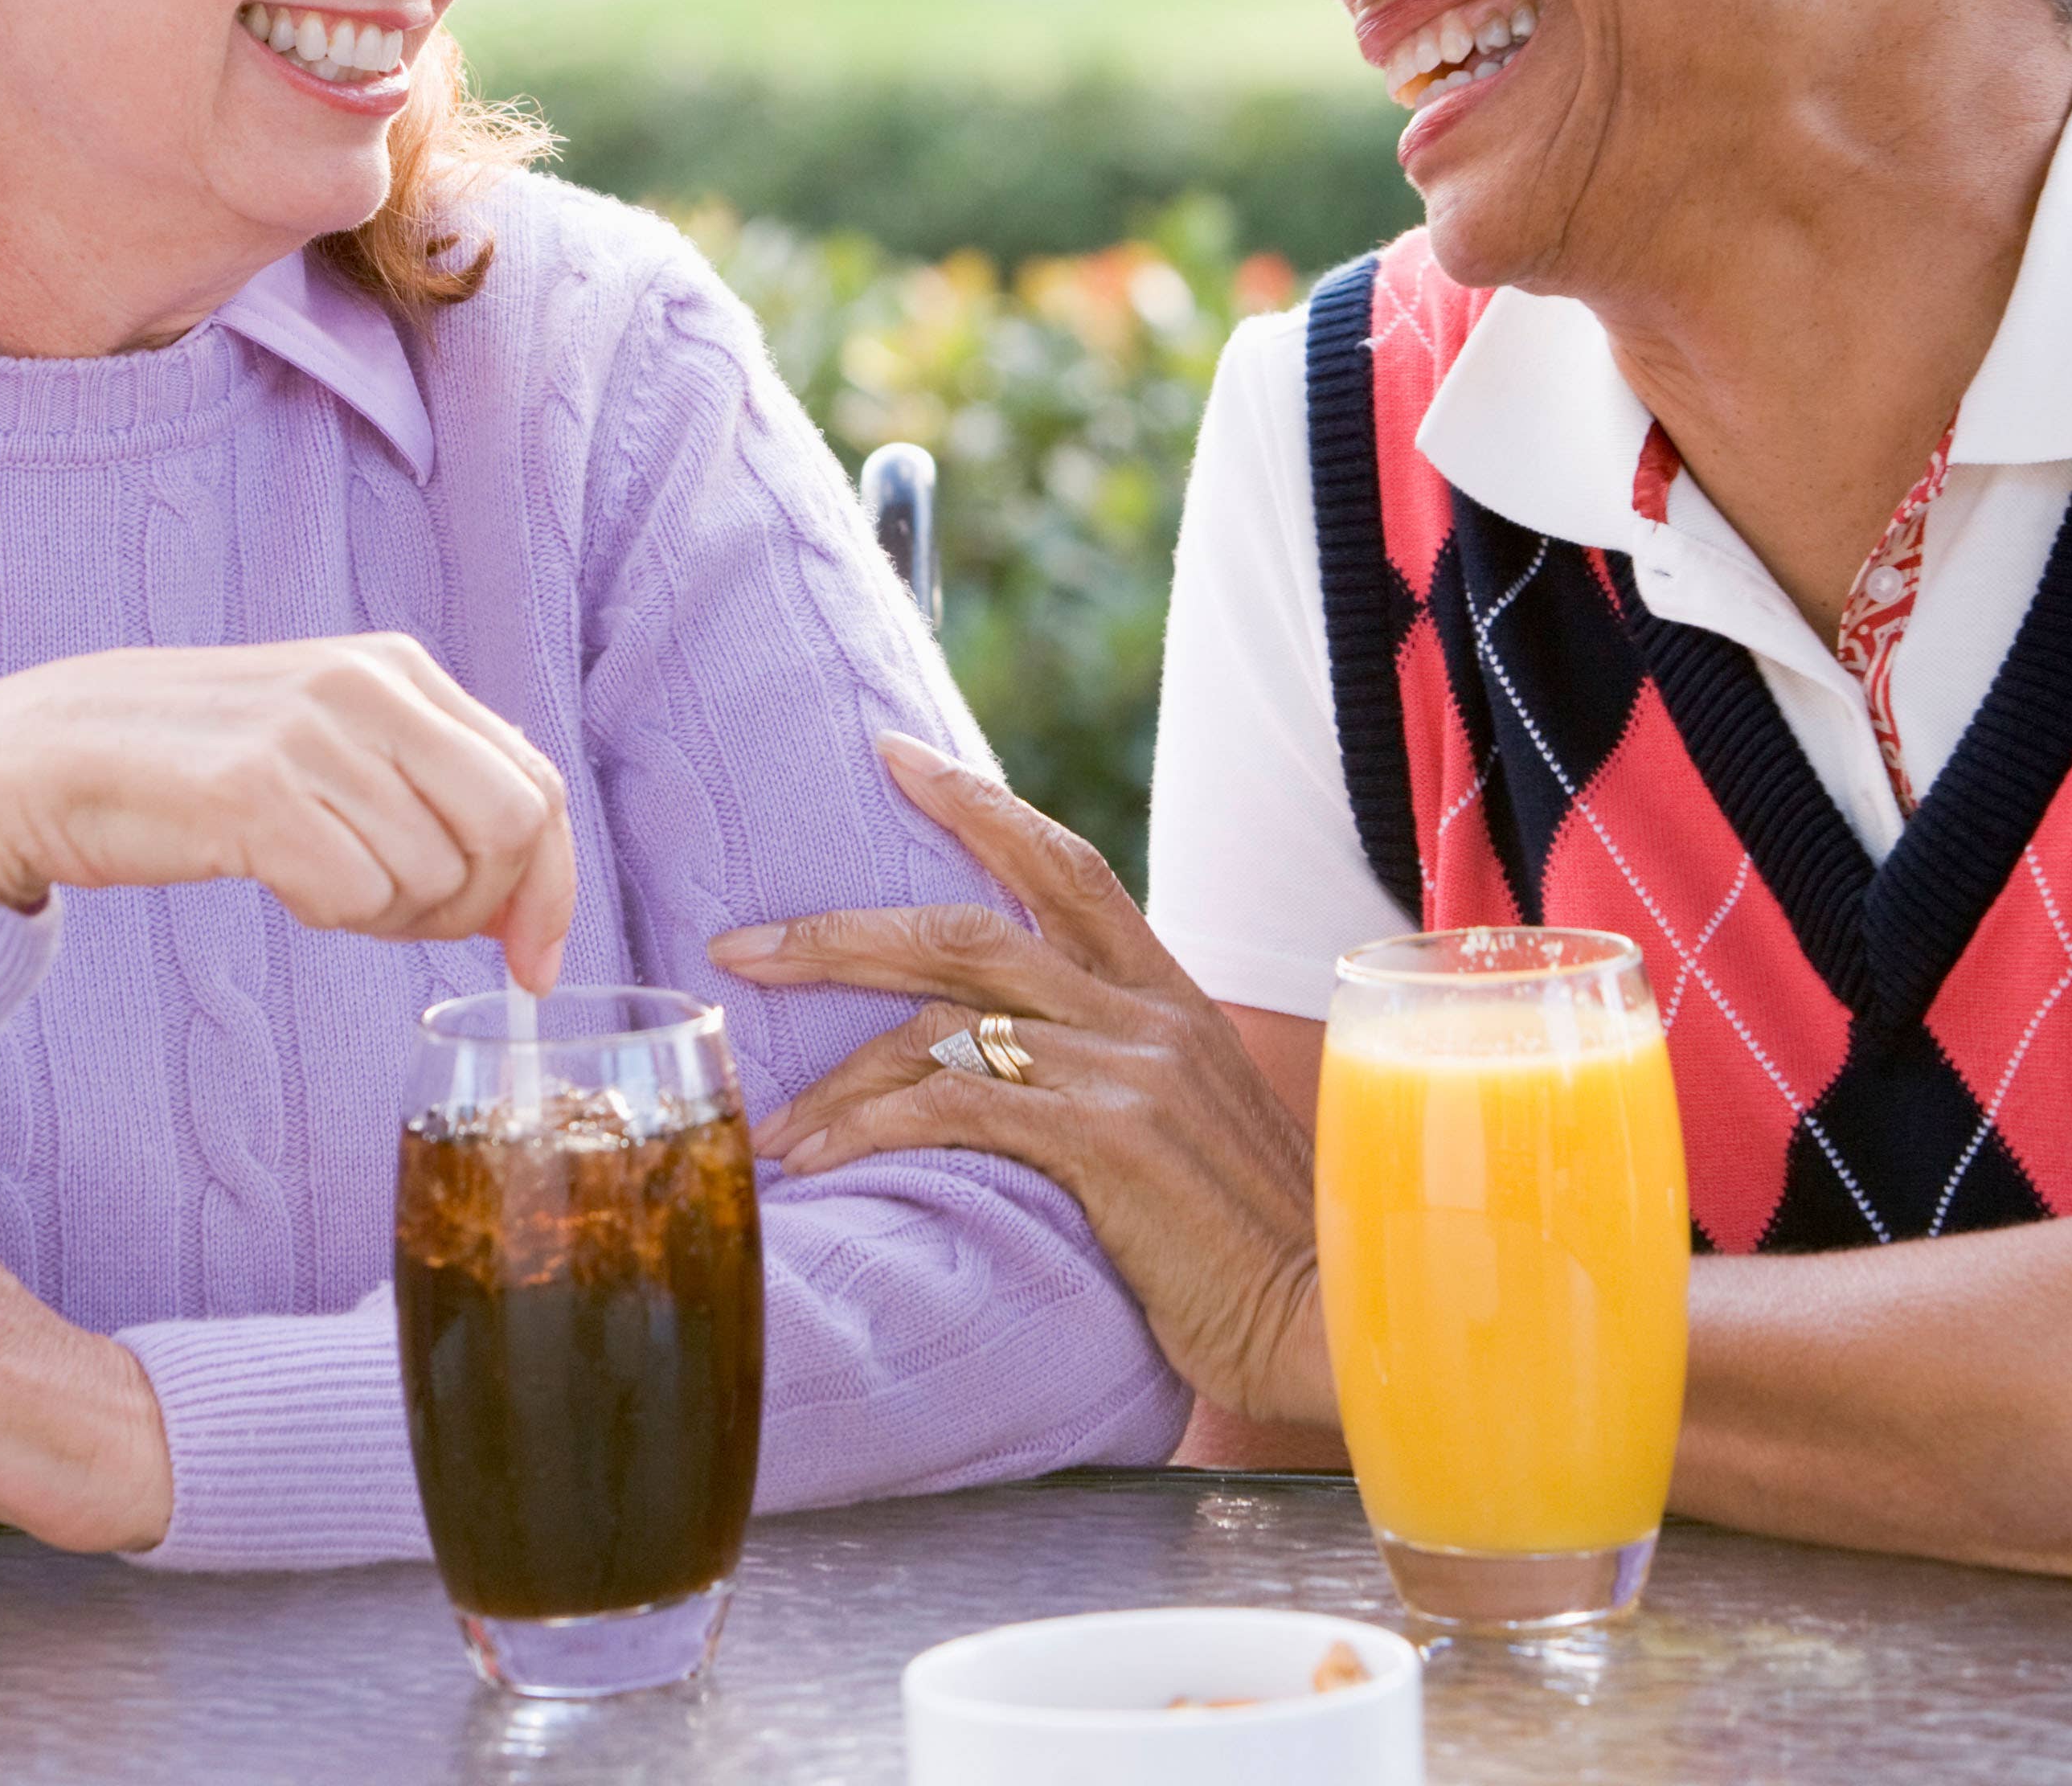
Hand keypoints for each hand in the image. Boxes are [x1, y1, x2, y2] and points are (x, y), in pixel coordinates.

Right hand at [0, 634, 575, 989]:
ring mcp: (310, 733)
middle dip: (477, 907)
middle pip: (512, 829)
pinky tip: (278, 880)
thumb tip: (527, 899)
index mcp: (401, 669)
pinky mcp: (251, 790)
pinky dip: (328, 915)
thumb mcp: (332, 744)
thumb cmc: (201, 767)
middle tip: (405, 923)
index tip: (532, 962)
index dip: (553, 887)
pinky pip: (354, 897)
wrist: (48, 754)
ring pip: (430, 876)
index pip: (539, 784)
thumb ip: (429, 790)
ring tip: (313, 878)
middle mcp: (368, 686)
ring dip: (384, 916)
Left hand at [704, 732, 1336, 1429]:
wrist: (1330, 1320)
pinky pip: (957, 1107)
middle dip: (838, 936)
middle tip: (740, 950)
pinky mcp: (1107, 1141)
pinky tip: (824, 1164)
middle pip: (967, 929)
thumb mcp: (1194, 1130)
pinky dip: (873, 1129)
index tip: (891, 751)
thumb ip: (1116, 1075)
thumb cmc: (1251, 1249)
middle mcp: (1149, 1016)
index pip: (1064, 863)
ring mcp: (1129, 1072)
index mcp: (1172, 999)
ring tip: (772, 1129)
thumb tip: (1009, 1066)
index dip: (974, 801)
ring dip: (839, 1077)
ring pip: (943, 1026)